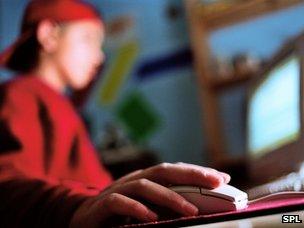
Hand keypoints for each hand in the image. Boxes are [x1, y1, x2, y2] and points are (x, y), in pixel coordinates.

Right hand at [70, 162, 229, 226]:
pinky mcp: (102, 204)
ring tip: (190, 211)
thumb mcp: (145, 206)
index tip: (222, 177)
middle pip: (163, 170)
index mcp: (146, 180)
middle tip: (216, 181)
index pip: (174, 170)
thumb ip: (164, 203)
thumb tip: (196, 206)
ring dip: (169, 197)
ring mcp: (118, 190)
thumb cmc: (118, 213)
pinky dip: (137, 208)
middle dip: (191, 174)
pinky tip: (151, 218)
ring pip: (145, 186)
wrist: (82, 218)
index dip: (197, 171)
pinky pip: (119, 202)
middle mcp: (134, 180)